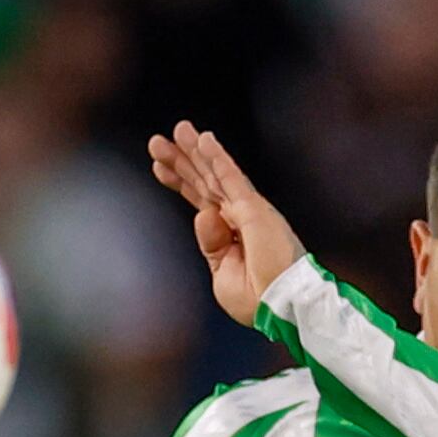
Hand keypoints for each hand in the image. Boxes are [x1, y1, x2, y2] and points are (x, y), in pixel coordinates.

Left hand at [146, 120, 307, 325]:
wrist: (281, 306)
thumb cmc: (257, 298)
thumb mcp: (222, 274)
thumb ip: (211, 244)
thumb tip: (203, 214)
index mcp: (230, 234)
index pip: (201, 200)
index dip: (180, 181)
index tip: (158, 166)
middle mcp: (238, 216)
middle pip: (204, 181)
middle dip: (182, 160)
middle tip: (157, 141)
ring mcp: (247, 209)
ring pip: (215, 173)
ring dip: (195, 151)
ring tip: (178, 129)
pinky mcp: (254, 208)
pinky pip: (232, 177)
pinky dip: (218, 158)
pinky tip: (205, 140)